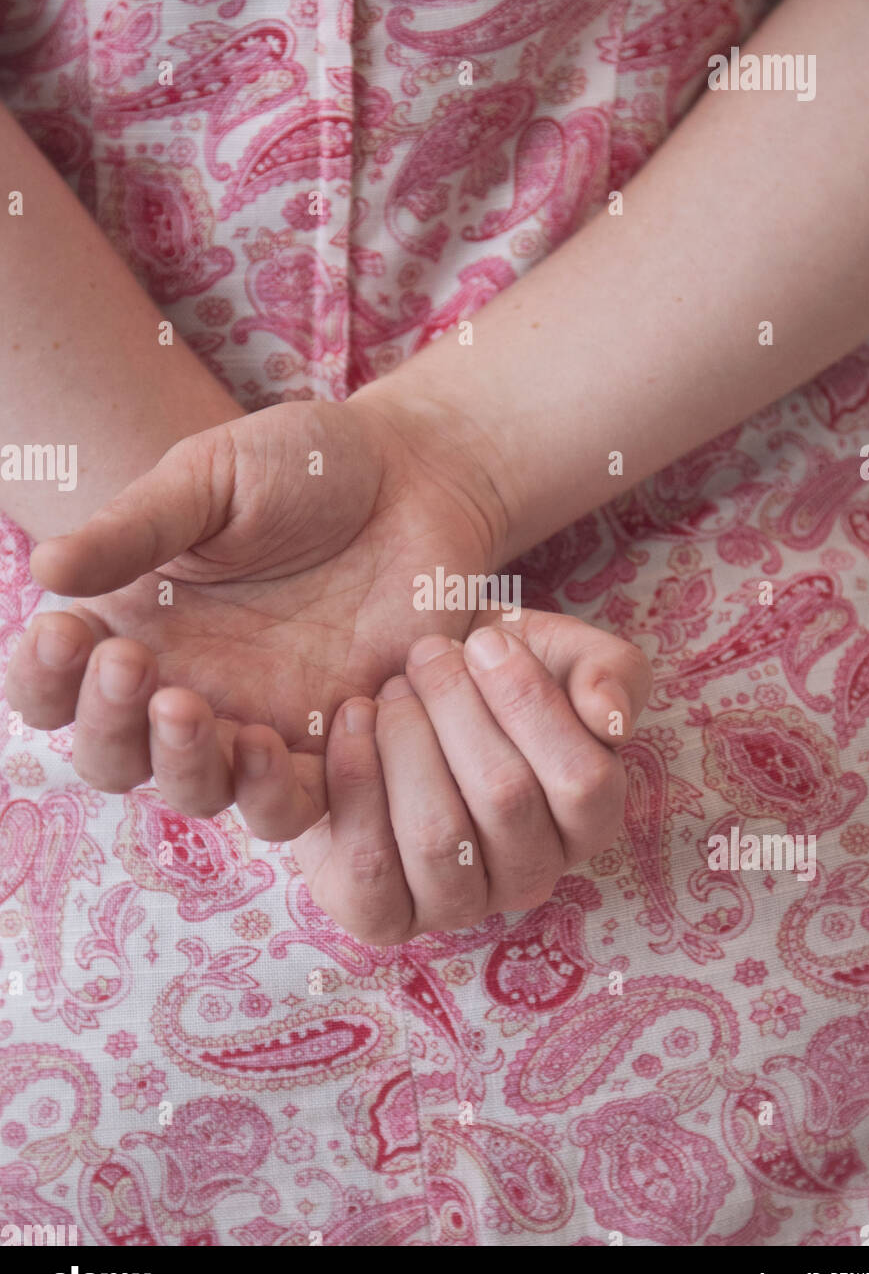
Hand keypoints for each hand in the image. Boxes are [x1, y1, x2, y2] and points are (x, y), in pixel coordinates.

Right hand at [5, 393, 649, 848]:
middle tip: (130, 664)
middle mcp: (186, 687)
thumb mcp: (211, 480)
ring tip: (189, 707)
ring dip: (180, 765)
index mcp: (136, 626)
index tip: (64, 631)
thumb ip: (135, 528)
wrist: (419, 479)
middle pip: (112, 757)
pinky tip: (291, 727)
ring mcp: (258, 724)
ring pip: (194, 791)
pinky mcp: (334, 747)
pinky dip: (277, 787)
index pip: (56, 687)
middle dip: (106, 724)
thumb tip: (45, 568)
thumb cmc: (305, 468)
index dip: (43, 677)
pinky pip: (293, 805)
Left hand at [289, 618, 649, 943]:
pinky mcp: (383, 916)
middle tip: (424, 658)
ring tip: (388, 694)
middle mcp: (531, 874)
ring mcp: (458, 904)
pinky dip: (355, 780)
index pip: (585, 782)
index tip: (483, 641)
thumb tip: (611, 714)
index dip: (532, 704)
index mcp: (584, 820)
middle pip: (506, 798)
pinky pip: (370, 868)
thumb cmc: (473, 675)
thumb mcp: (550, 650)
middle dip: (456, 708)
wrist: (369, 682)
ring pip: (438, 836)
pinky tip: (352, 723)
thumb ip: (607, 670)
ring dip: (406, 741)